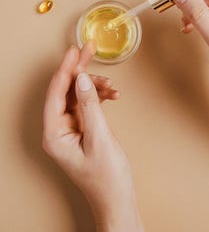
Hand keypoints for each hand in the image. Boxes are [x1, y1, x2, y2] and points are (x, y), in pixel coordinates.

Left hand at [43, 42, 142, 231]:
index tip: (75, 51)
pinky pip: (87, 105)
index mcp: (54, 134)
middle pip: (65, 91)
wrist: (116, 197)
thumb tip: (82, 79)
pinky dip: (100, 97)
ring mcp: (70, 129)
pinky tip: (113, 95)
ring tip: (112, 86)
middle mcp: (58, 130)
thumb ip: (90, 106)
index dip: (65, 69)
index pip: (56, 93)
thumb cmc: (106, 175)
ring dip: (94, 86)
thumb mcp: (99, 137)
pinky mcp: (82, 129)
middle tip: (89, 50)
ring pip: (78, 96)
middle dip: (78, 70)